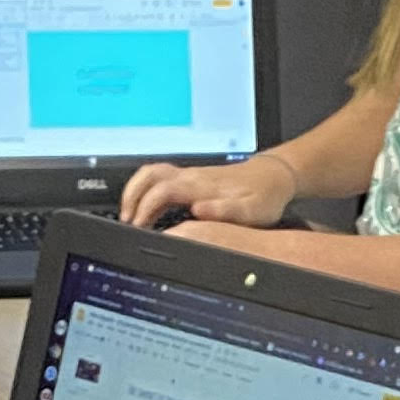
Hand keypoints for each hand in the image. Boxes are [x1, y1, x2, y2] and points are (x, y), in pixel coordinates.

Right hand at [120, 149, 301, 230]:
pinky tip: (147, 209)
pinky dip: (145, 190)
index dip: (145, 208)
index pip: (161, 191)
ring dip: (135, 191)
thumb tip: (198, 210)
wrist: (273, 178)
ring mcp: (189, 175)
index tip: (138, 226)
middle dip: (131, 197)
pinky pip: (159, 177)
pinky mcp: (191, 179)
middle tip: (126, 221)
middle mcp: (191, 176)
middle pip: (148, 176)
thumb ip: (224, 212)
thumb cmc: (262, 197)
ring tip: (130, 215)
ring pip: (151, 173)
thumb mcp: (250, 212)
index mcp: (200, 185)